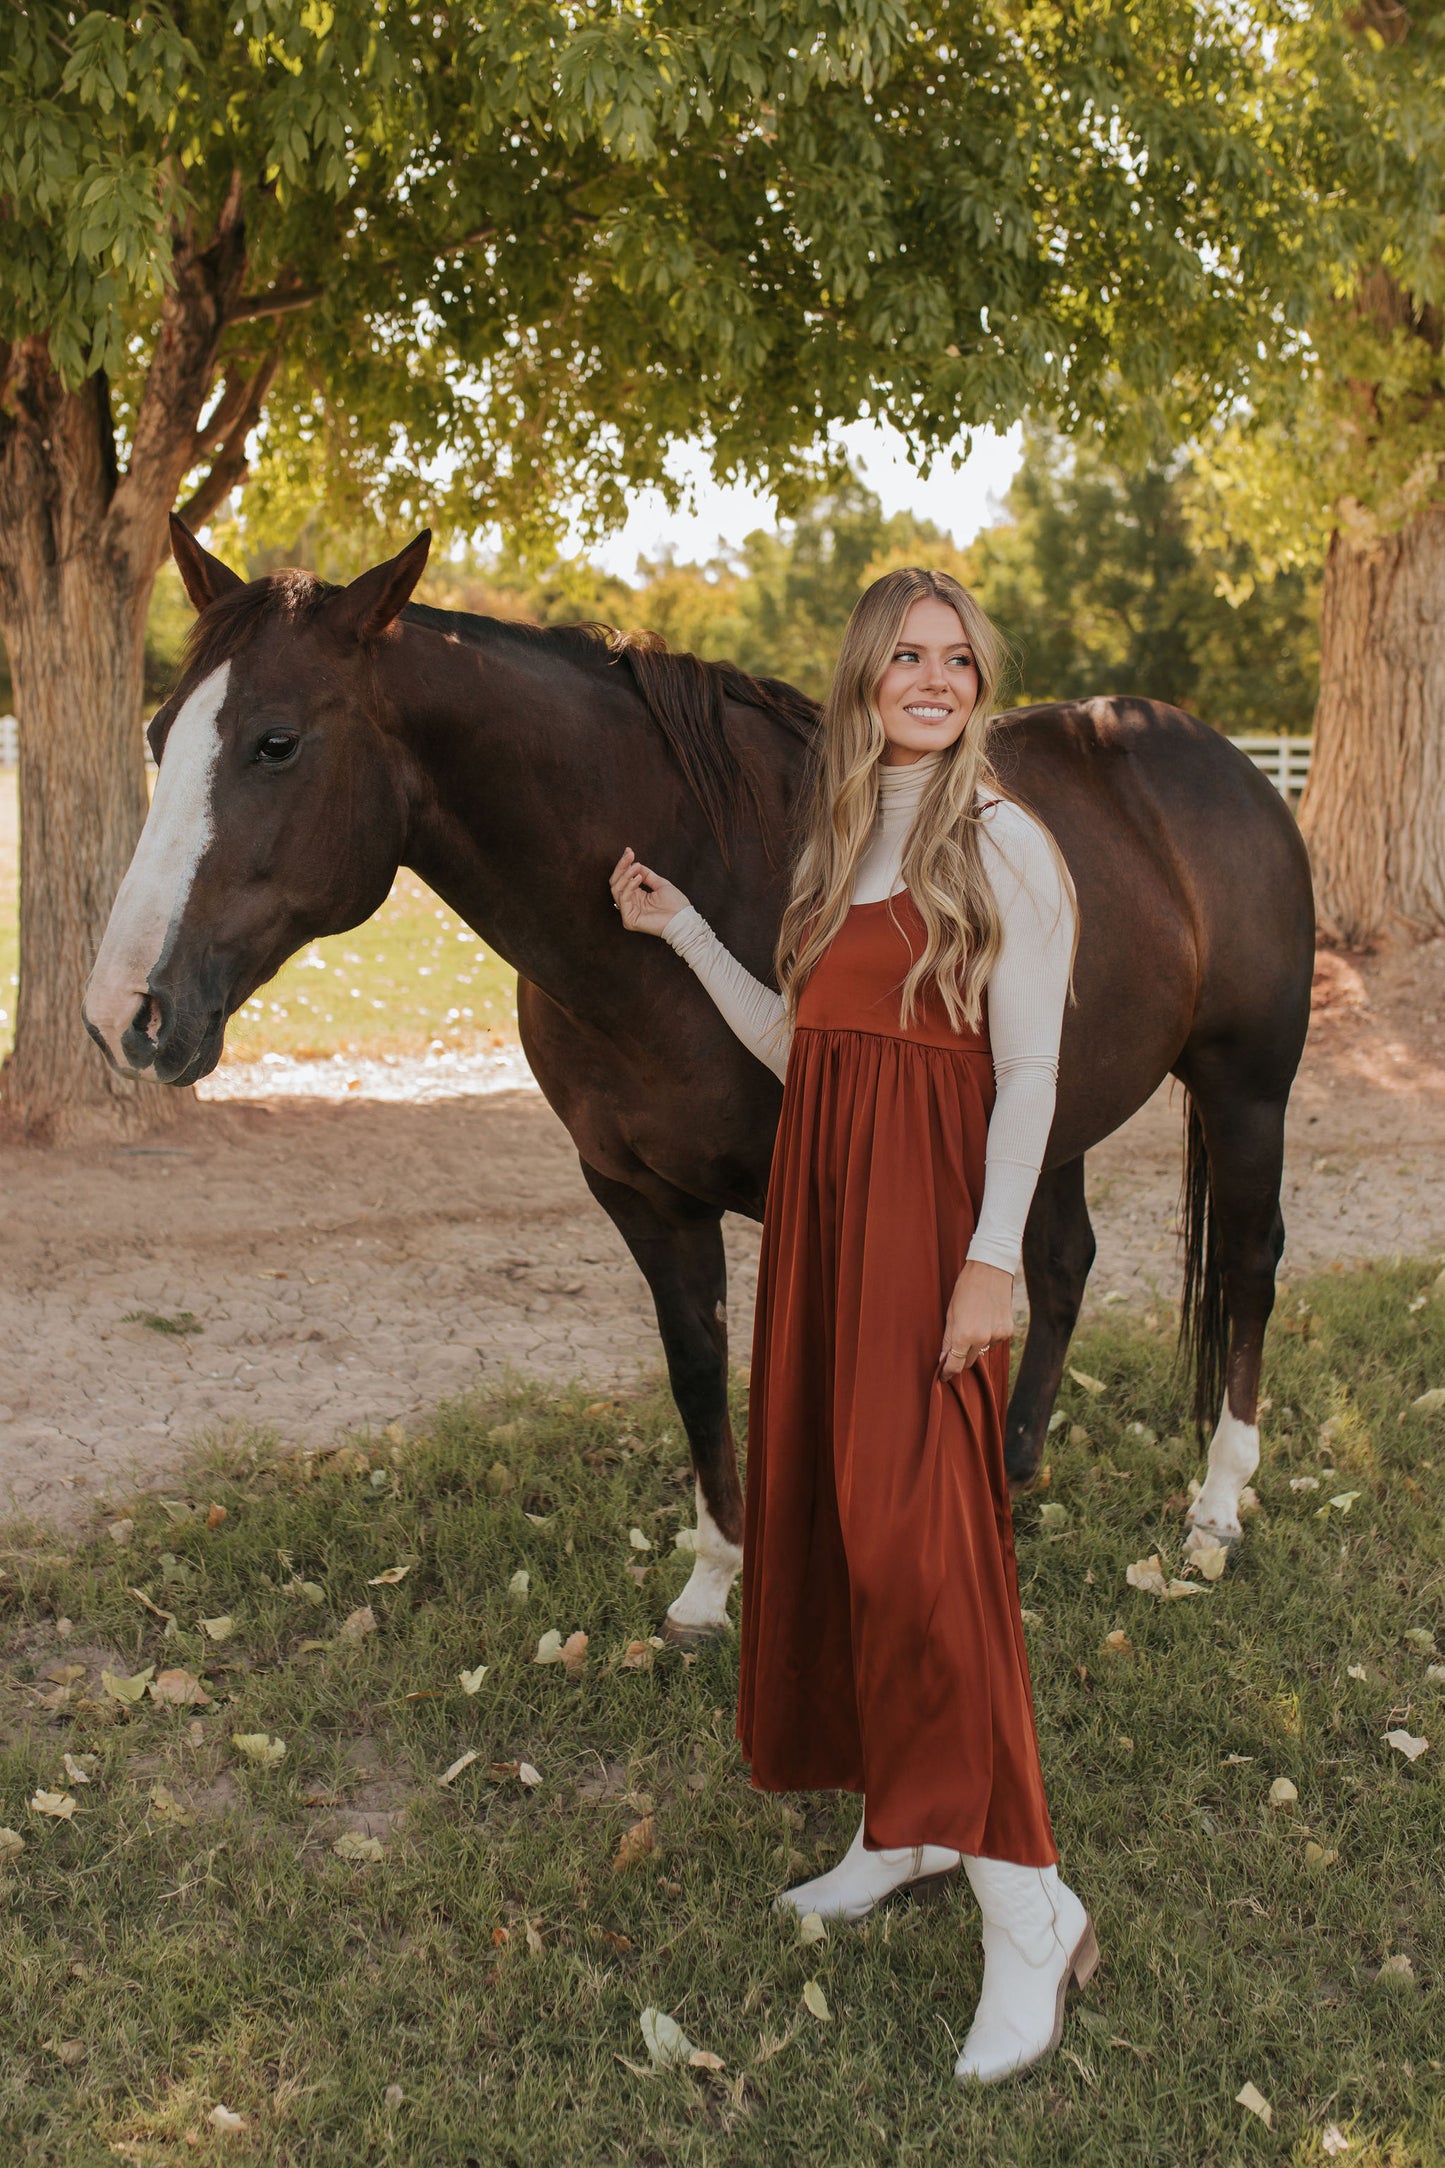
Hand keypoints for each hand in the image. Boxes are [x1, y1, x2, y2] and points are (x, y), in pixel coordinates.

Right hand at [609, 845, 690, 935]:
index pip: (623, 879)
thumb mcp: (660, 884)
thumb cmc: (675, 904)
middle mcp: (630, 904)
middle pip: (616, 882)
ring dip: (626, 875)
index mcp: (636, 897)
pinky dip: (629, 886)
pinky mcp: (629, 920)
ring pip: (616, 889)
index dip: (624, 864)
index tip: (629, 851)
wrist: (683, 919)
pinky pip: (623, 898)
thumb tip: (635, 864)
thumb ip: (646, 875)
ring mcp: (628, 913)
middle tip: (629, 855)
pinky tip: (638, 878)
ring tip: (636, 866)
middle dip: (622, 867)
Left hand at [939, 1261, 1014, 1378]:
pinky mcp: (1007, 1331)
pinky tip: (987, 1318)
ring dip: (976, 1344)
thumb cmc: (966, 1289)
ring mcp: (996, 1336)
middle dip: (961, 1358)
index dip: (947, 1372)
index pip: (955, 1365)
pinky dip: (989, 1335)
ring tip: (974, 1321)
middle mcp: (982, 1339)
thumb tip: (944, 1358)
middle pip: (968, 1362)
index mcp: (963, 1335)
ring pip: (982, 1350)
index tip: (944, 1375)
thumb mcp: (950, 1313)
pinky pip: (994, 1341)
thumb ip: (948, 1339)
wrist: (990, 1271)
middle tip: (956, 1345)